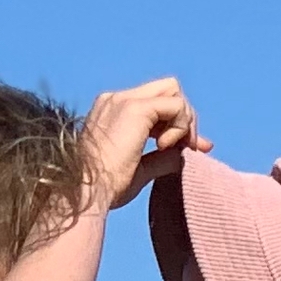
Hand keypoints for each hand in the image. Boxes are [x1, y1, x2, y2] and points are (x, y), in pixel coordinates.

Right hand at [80, 78, 211, 209]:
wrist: (87, 190)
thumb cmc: (106, 187)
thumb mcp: (140, 169)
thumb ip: (163, 157)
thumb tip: (186, 153)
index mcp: (113, 110)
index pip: (157, 103)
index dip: (179, 123)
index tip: (192, 149)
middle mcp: (117, 99)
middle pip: (168, 90)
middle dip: (185, 117)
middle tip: (188, 147)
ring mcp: (124, 100)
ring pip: (174, 92)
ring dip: (185, 122)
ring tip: (173, 149)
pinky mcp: (135, 108)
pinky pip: (177, 104)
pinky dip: (180, 126)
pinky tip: (164, 146)